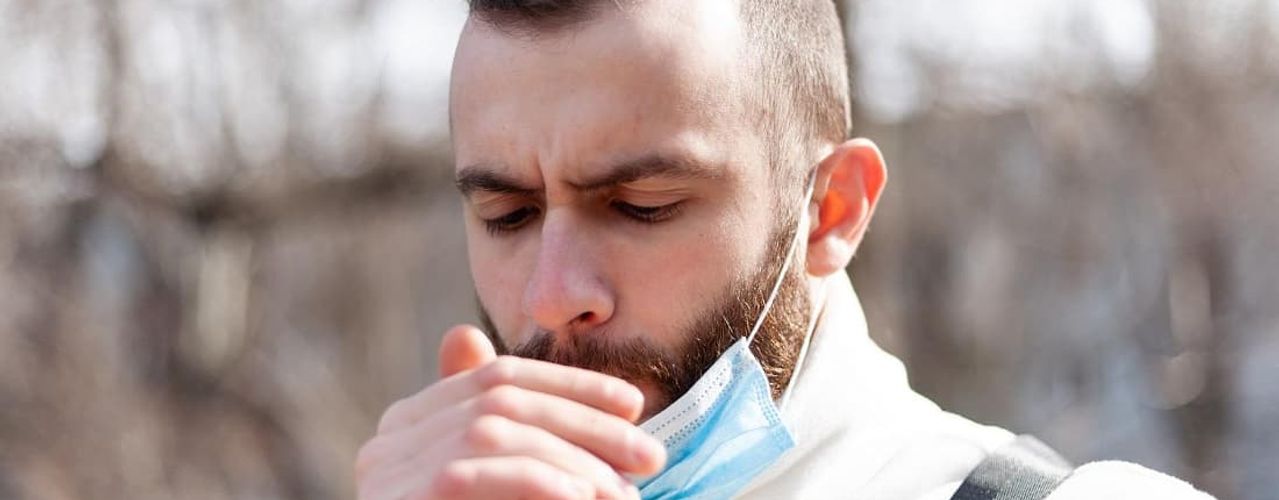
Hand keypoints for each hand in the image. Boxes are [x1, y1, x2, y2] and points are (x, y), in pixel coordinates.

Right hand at [355, 325, 665, 498]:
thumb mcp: (494, 478)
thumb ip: (496, 424)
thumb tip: (469, 333)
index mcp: (407, 424)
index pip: (497, 377)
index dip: (570, 384)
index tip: (634, 405)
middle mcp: (387, 440)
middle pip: (500, 400)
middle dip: (585, 421)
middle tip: (650, 454)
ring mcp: (386, 470)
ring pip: (493, 431)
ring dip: (573, 456)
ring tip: (626, 492)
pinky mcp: (401, 498)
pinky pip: (476, 474)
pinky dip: (540, 480)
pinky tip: (585, 498)